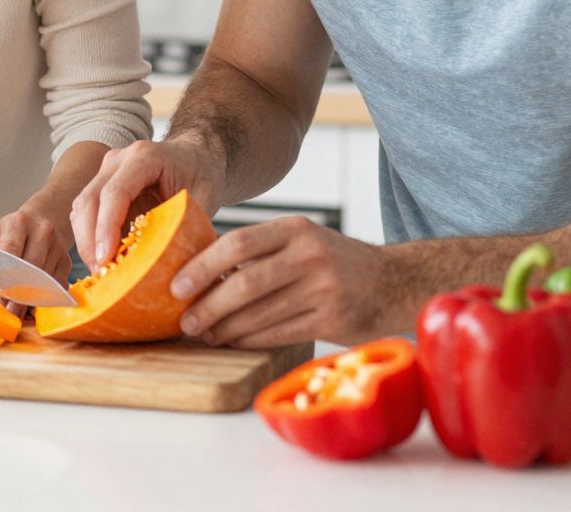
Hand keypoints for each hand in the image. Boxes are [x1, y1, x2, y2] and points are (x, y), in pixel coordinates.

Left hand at [0, 193, 73, 318]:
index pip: (11, 251)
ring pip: (45, 280)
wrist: (41, 220)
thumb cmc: (11, 232)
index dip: (5, 276)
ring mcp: (58, 245)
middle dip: (18, 294)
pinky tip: (33, 303)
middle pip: (31, 268)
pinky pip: (57, 285)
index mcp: (19, 222)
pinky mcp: (67, 259)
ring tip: (18, 311)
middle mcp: (42, 231)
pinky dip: (45, 298)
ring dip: (31, 299)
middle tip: (8, 312)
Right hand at [70, 139, 223, 268]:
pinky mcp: (101, 185)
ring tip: (102, 272)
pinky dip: (90, 238)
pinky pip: (86, 214)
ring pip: (81, 208)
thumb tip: (177, 269)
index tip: (106, 259)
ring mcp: (106, 171)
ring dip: (86, 242)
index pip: (115, 193)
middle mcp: (118, 160)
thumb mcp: (203, 198)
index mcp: (144, 157)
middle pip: (89, 200)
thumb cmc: (201, 173)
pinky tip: (103, 260)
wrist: (196, 153)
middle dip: (90, 241)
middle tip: (101, 274)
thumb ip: (186, 227)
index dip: (106, 227)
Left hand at [169, 215, 389, 347]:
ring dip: (225, 328)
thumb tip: (200, 270)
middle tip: (185, 320)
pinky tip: (233, 342)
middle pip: (246, 282)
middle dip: (208, 305)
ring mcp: (324, 289)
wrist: (393, 282)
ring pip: (260, 313)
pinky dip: (249, 340)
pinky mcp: (332, 320)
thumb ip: (260, 250)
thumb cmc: (333, 261)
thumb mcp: (301, 239)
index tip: (176, 285)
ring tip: (204, 334)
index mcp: (295, 229)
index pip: (238, 243)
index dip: (202, 265)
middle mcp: (310, 255)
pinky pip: (278, 333)